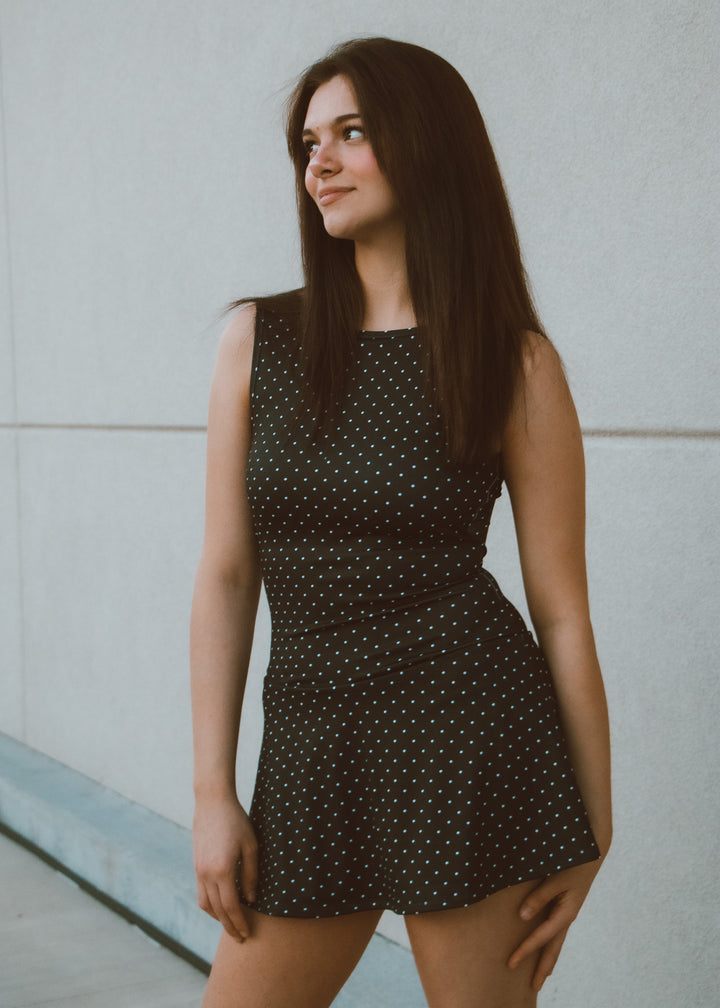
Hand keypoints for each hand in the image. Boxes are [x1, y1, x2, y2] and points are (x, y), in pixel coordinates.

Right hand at [192, 794, 257, 941]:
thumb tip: (251, 899)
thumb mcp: (251, 846)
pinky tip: (220, 906)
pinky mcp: (196, 866)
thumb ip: (252, 875)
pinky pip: (201, 893)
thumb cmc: (237, 821)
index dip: (239, 923)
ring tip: (231, 924)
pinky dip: (210, 905)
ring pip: (206, 905)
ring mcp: (199, 871)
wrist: (212, 803)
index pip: (231, 907)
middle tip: (241, 937)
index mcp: (223, 870)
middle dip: (229, 926)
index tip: (247, 934)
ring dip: (218, 918)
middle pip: (218, 910)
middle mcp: (207, 874)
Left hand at [508, 855, 604, 991]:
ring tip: (540, 975)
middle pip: (554, 948)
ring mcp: (567, 912)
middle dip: (542, 968)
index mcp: (566, 912)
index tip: (511, 962)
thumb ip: (539, 897)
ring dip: (547, 958)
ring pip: (556, 941)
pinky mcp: (565, 905)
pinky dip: (549, 941)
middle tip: (532, 987)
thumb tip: (522, 916)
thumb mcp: (556, 879)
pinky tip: (545, 945)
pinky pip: (555, 929)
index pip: (542, 937)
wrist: (593, 850)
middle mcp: (567, 916)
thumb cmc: (573, 862)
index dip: (526, 950)